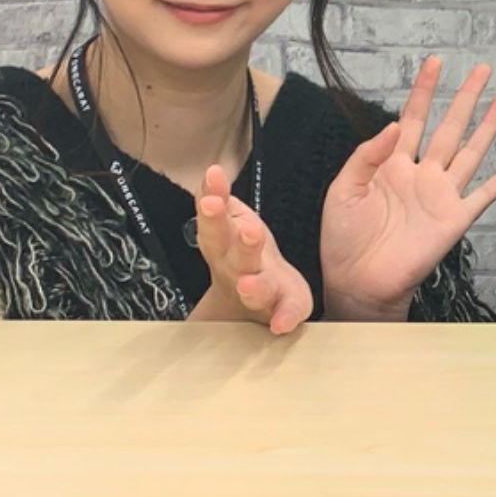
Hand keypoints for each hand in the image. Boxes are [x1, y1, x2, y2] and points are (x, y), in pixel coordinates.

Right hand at [188, 164, 312, 333]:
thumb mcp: (229, 221)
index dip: (212, 208)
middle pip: (232, 254)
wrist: (249, 308)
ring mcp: (260, 291)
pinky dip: (283, 318)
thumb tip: (210, 173)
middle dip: (237, 242)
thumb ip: (218, 198)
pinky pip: (285, 314)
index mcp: (226, 244)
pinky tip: (282, 324)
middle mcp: (238, 269)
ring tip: (249, 282)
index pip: (215, 223)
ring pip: (255, 288)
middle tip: (246, 227)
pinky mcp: (284, 307)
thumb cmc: (240, 257)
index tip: (212, 192)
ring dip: (252, 286)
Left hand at [320, 57, 495, 322]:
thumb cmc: (343, 239)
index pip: (413, 118)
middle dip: (465, 97)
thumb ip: (367, 155)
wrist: (357, 282)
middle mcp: (422, 174)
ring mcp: (440, 196)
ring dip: (487, 127)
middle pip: (449, 127)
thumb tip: (396, 124)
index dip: (424, 91)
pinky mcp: (454, 220)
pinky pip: (482, 197)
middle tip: (481, 70)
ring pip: (470, 153)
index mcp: (392, 164)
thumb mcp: (343, 190)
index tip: (434, 63)